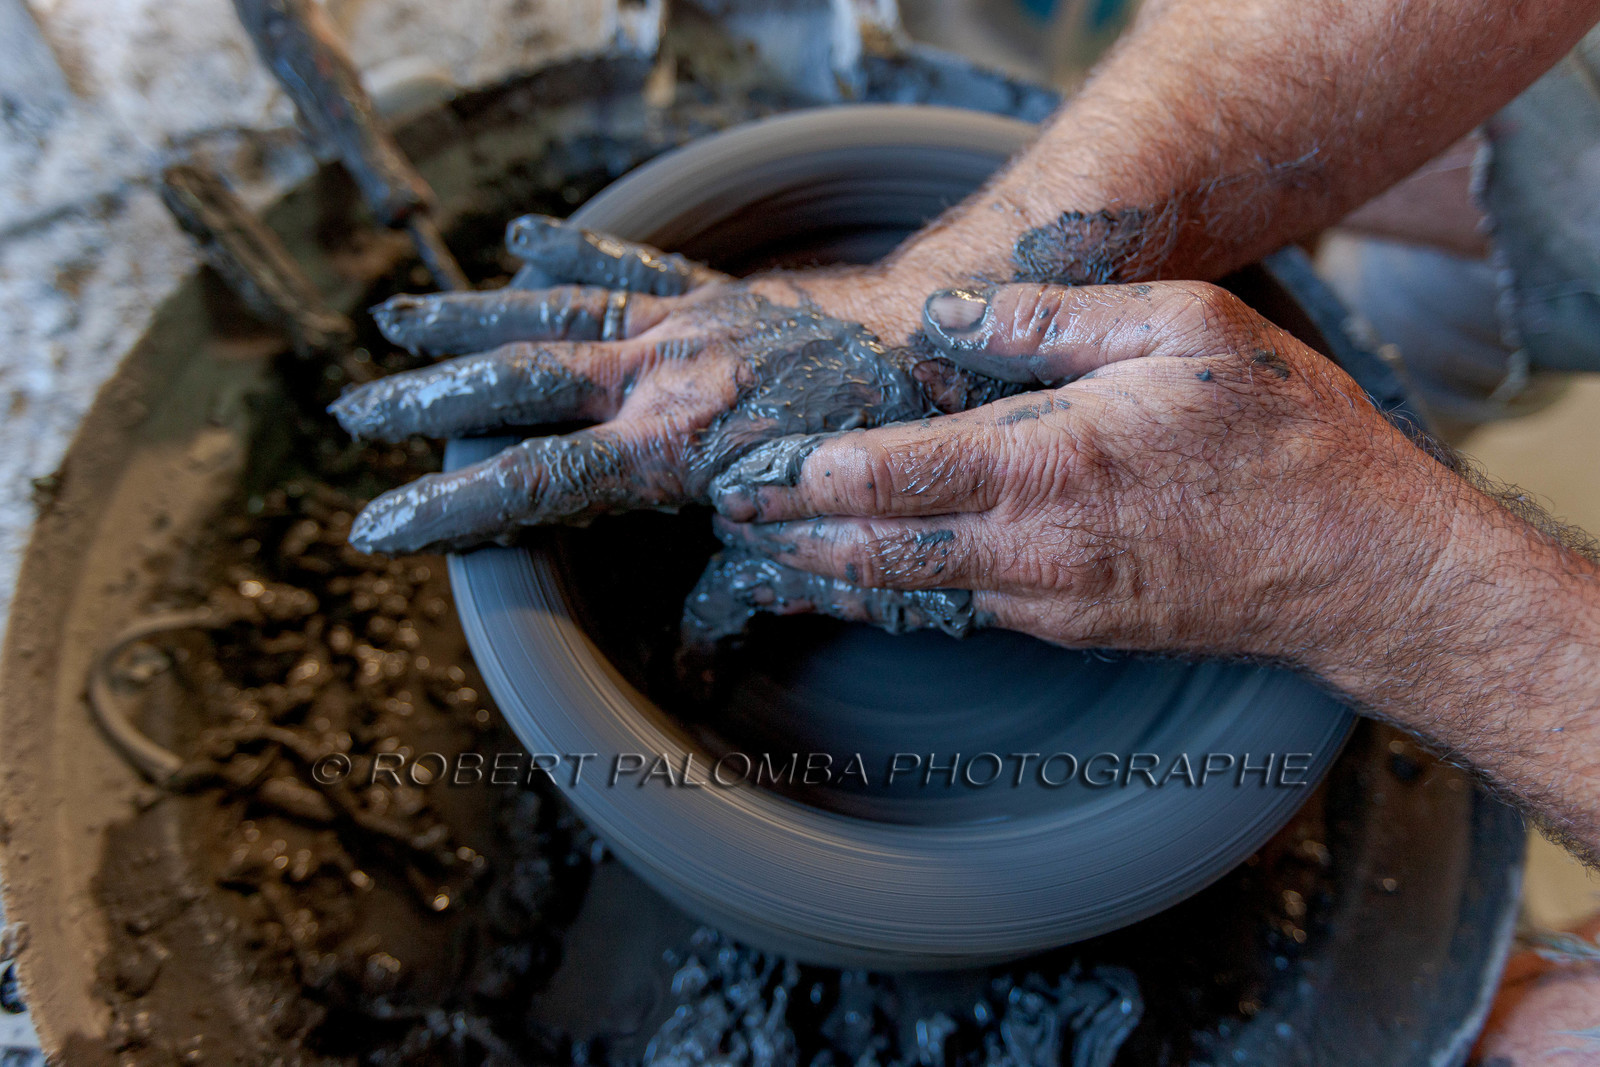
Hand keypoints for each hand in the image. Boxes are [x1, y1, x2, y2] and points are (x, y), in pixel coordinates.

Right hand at [332, 216, 1004, 553]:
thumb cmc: (876, 459)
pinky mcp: (711, 296)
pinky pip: (624, 268)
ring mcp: (682, 327)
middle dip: (426, 401)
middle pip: (515, 383)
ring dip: (467, 319)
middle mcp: (660, 376)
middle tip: (352, 413)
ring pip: (550, 315)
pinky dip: (568, 253)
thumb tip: (686, 666)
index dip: (446, 508)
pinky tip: (516, 239)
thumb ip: (730, 596)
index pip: (528, 482)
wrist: (939, 358)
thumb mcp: (800, 546)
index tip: (377, 527)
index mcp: (669, 448)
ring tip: (394, 320)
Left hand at [689, 280, 1461, 669]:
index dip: (799, 480)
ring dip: (824, 579)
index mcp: (1044, 465)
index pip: (885, 478)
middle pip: (872, 554)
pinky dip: (892, 597)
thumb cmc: (1283, 436)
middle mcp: (1029, 548)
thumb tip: (949, 316)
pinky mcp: (1070, 628)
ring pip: (904, 594)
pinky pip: (956, 611)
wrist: (1360, 567)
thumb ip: (1051, 320)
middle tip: (723, 521)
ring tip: (759, 558)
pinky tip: (857, 586)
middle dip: (786, 541)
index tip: (741, 472)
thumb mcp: (1181, 328)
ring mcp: (1047, 601)